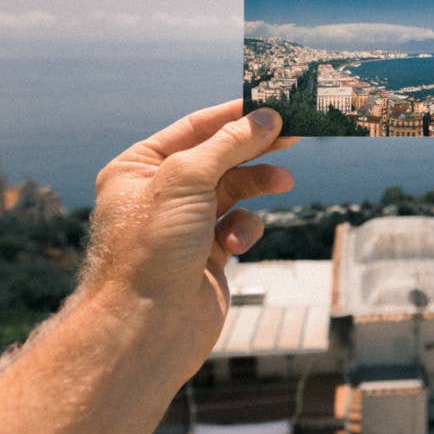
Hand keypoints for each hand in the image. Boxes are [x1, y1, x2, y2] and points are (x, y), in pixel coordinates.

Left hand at [79, 99, 295, 380]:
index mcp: (137, 169)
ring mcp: (184, 226)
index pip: (194, 128)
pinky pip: (238, 227)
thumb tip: (266, 117)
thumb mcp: (186, 178)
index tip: (273, 105)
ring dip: (258, 184)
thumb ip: (229, 143)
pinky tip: (238, 243)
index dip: (234, 115)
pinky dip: (246, 230)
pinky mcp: (207, 256)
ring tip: (284, 182)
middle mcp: (159, 194)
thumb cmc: (152, 249)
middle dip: (255, 147)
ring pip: (234, 190)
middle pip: (219, 157)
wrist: (147, 328)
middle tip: (295, 134)